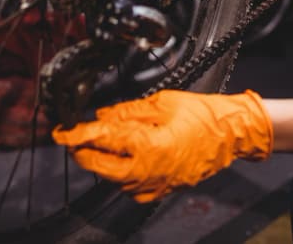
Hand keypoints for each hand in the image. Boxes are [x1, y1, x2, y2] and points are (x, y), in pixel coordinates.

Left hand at [51, 89, 271, 202]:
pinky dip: (121, 171)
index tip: (59, 132)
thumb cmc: (204, 115)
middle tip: (75, 135)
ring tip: (104, 139)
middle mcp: (147, 172)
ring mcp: (154, 185)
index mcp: (146, 148)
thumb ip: (127, 112)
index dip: (75, 135)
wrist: (232, 134)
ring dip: (103, 160)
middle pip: (98, 166)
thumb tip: (100, 116)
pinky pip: (130, 185)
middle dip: (84, 151)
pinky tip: (125, 155)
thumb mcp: (161, 103)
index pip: (99, 141)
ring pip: (112, 177)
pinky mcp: (161, 190)